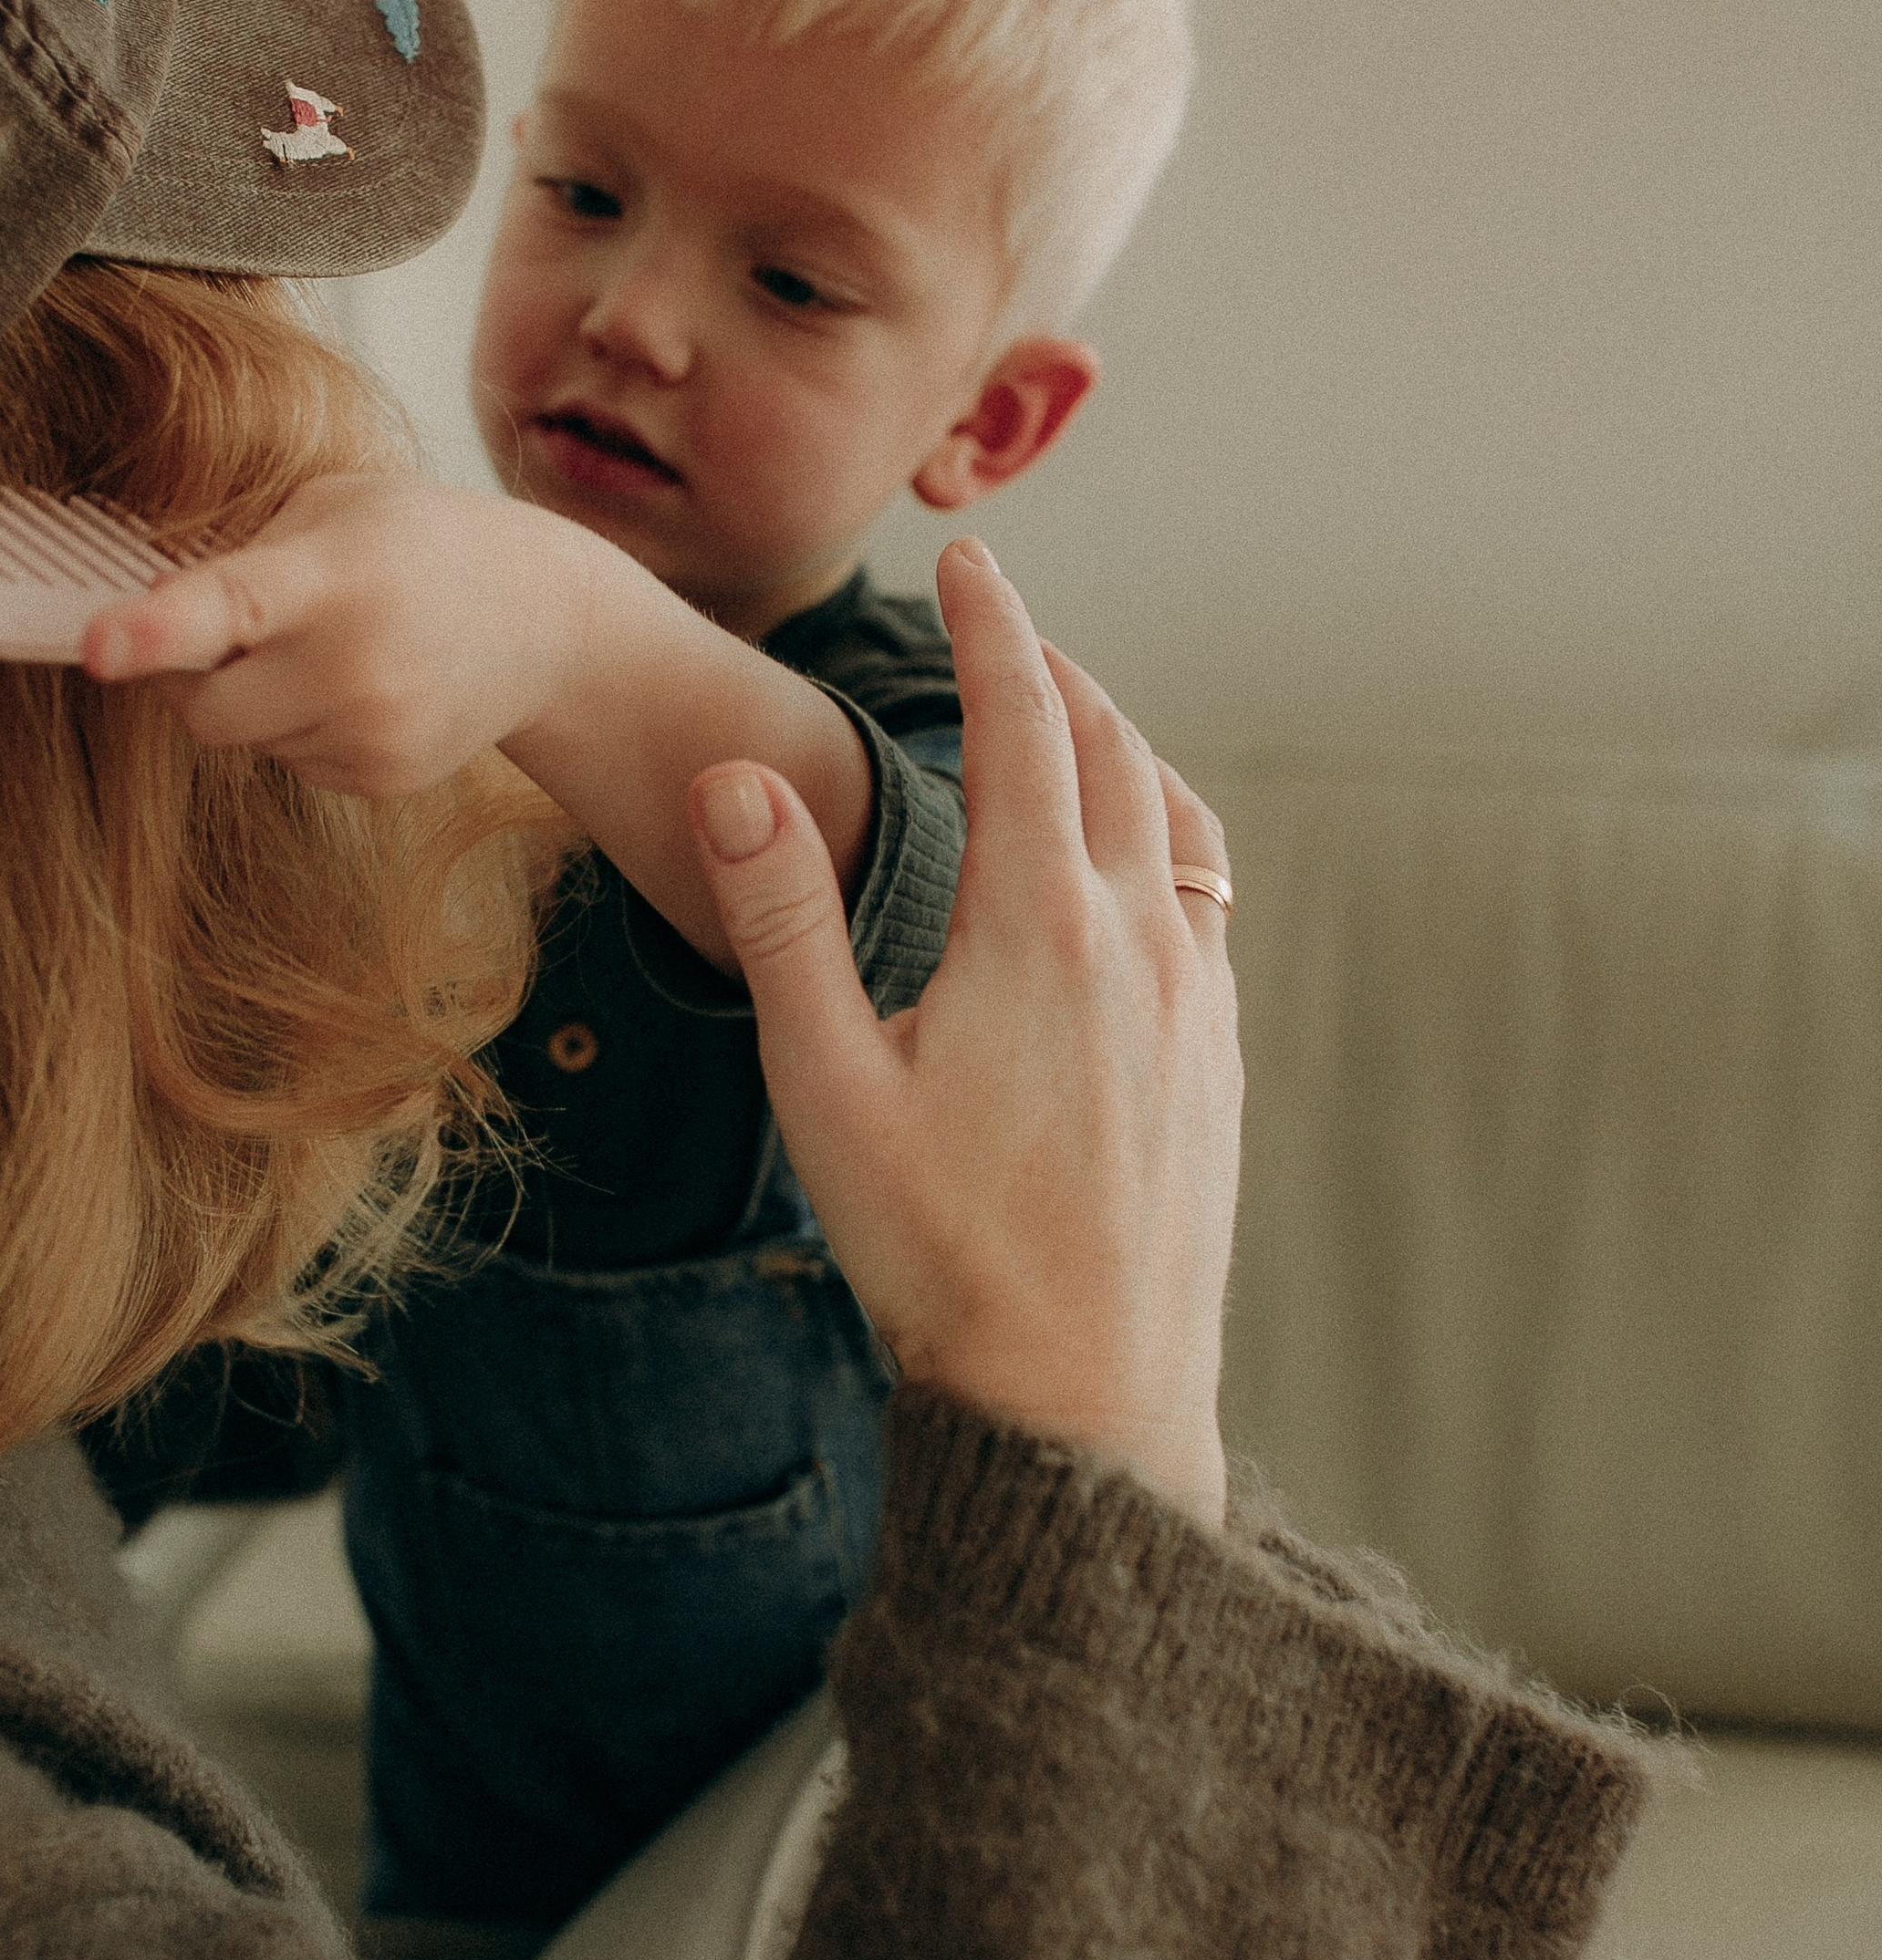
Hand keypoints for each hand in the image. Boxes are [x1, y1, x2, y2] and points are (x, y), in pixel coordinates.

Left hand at [80, 479, 597, 792]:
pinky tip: (359, 687)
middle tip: (231, 631)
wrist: (541, 622)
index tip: (96, 648)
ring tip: (334, 647)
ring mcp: (374, 734)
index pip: (231, 606)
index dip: (155, 630)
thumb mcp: (334, 509)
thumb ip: (239, 559)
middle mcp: (357, 665)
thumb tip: (141, 623)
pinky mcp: (383, 780)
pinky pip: (288, 762)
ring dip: (256, 698)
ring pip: (243, 739)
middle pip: (204, 707)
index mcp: (337, 574)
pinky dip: (300, 728)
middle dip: (190, 675)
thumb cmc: (417, 543)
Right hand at [689, 540, 1239, 1522]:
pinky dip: (1156, 837)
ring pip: (1174, 821)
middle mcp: (1143, 940)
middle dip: (1056, 671)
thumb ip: (784, 917)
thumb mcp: (825, 1083)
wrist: (1083, 1397)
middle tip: (1004, 629)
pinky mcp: (1222, 1060)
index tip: (970, 561)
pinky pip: (1203, 900)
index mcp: (1040, 927)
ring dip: (1118, 749)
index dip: (994, 626)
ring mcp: (1201, 1001)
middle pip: (1113, 750)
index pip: (1023, 721)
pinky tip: (1118, 874)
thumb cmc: (938, 1251)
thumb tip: (738, 776)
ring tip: (1066, 727)